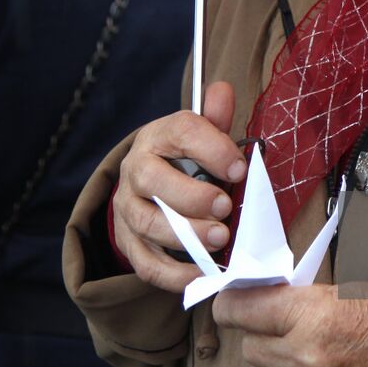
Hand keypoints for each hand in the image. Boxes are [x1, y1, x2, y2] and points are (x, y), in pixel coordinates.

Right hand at [112, 81, 246, 291]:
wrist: (147, 188)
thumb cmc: (183, 161)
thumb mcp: (199, 137)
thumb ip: (214, 120)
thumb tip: (222, 92)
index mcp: (157, 137)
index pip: (180, 131)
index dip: (211, 148)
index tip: (240, 168)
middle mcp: (135, 170)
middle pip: (153, 180)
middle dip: (192, 196)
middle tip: (226, 208)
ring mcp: (128, 209)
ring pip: (147, 223)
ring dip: (186, 235)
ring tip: (220, 239)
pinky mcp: (130, 244)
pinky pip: (146, 264)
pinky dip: (175, 274)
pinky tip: (203, 274)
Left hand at [212, 284, 367, 366]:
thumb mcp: (335, 292)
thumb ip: (290, 297)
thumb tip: (252, 296)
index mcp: (309, 314)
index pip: (238, 310)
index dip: (230, 304)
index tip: (229, 302)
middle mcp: (304, 354)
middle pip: (249, 344)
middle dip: (260, 332)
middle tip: (281, 323)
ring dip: (275, 359)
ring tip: (307, 347)